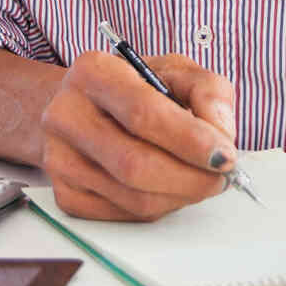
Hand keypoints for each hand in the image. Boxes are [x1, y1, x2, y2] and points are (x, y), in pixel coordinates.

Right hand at [39, 50, 238, 221]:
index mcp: (93, 72)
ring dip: (180, 196)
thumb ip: (207, 90)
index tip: (225, 156)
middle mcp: (66, 114)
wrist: (82, 107)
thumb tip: (221, 134)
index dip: (190, 140)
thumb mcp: (175, 71)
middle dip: (191, 178)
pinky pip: (123, 215)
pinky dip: (159, 207)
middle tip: (222, 178)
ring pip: (133, 197)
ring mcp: (60, 158)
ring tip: (202, 181)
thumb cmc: (133, 88)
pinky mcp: (64, 193)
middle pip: (135, 163)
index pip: (143, 113)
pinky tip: (171, 188)